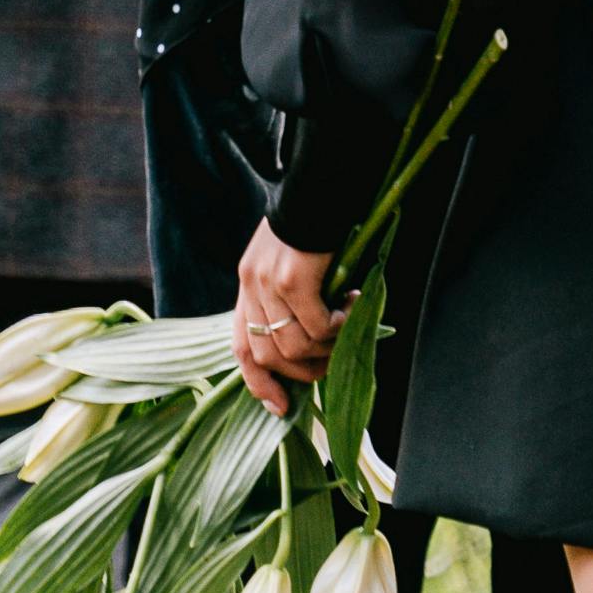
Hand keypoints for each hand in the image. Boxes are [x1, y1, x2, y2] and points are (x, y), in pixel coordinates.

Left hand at [233, 218, 341, 413]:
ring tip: (347, 324)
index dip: (258, 383)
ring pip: (293, 347)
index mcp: (246, 283)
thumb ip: (288, 297)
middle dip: (300, 373)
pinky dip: (338, 326)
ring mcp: (268, 283)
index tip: (280, 407)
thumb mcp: (288, 261)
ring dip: (326, 348)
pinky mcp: (292, 278)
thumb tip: (309, 342)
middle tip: (330, 364)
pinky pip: (317, 325)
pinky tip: (352, 304)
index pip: (241, 347)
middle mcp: (250, 286)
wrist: (320, 184)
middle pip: (266, 356)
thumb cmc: (313, 221)